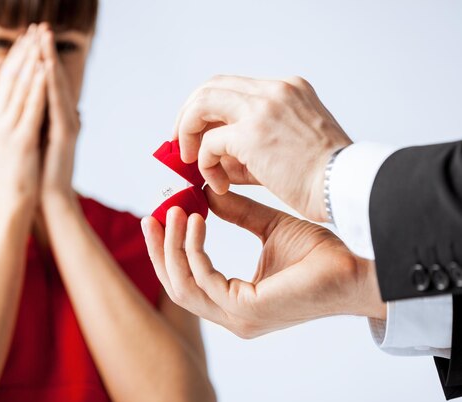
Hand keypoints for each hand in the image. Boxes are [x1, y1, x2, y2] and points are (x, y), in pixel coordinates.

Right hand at [0, 24, 47, 213]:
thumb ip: (3, 130)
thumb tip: (8, 116)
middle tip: (34, 30)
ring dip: (32, 61)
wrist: (8, 208)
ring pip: (20, 88)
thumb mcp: (1, 150)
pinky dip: (39, 86)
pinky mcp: (21, 141)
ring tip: (40, 40)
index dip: (15, 60)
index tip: (25, 41)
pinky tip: (45, 69)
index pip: (4, 84)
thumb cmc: (9, 182)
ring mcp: (7, 131)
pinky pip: (31, 108)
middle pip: (10, 79)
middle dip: (23, 53)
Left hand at [39, 26, 80, 202]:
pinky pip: (56, 104)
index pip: (43, 83)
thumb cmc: (40, 173)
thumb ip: (43, 122)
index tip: (29, 38)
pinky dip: (51, 85)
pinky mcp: (64, 135)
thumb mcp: (37, 140)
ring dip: (50, 60)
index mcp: (50, 118)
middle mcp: (60, 117)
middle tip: (41, 27)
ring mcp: (64, 125)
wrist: (48, 200)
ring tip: (44, 38)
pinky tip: (47, 68)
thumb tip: (55, 110)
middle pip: (51, 78)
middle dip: (45, 52)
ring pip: (55, 87)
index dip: (37, 60)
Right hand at [141, 188, 385, 338]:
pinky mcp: (246, 311)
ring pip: (183, 285)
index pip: (187, 280)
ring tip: (175, 212)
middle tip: (151, 216)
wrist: (356, 266)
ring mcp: (237, 318)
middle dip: (159, 250)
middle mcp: (231, 315)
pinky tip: (198, 220)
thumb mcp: (269, 227)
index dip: (168, 251)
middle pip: (176, 286)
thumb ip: (237, 215)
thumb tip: (207, 194)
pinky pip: (204, 279)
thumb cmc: (320, 253)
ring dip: (172, 246)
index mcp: (235, 301)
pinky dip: (194, 248)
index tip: (161, 218)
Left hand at [174, 75, 351, 221]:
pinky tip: (218, 184)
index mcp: (287, 89)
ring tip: (190, 161)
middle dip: (188, 115)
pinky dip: (205, 164)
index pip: (233, 87)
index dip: (207, 109)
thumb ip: (247, 148)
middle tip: (181, 144)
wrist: (346, 188)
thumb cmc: (322, 177)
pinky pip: (210, 143)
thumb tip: (211, 160)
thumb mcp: (284, 149)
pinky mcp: (253, 133)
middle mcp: (275, 90)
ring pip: (202, 104)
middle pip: (211, 87)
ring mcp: (264, 108)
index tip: (197, 132)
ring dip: (188, 132)